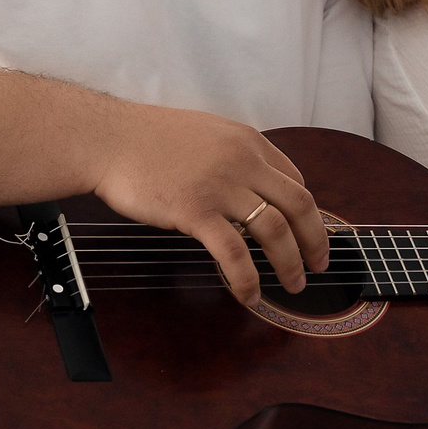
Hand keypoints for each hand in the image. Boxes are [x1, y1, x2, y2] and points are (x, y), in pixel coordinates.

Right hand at [90, 102, 324, 304]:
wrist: (109, 139)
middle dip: (315, 241)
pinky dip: (247, 278)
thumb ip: (235, 155)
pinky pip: (233, 251)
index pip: (295, 180)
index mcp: (248, 141)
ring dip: (289, 263)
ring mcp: (220, 186)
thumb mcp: (207, 133)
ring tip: (293, 285)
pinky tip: (249, 295)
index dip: (308, 213)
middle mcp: (242, 161)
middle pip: (298, 205)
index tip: (310, 235)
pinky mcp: (195, 210)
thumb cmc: (149, 138)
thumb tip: (252, 184)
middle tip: (318, 266)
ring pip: (274, 230)